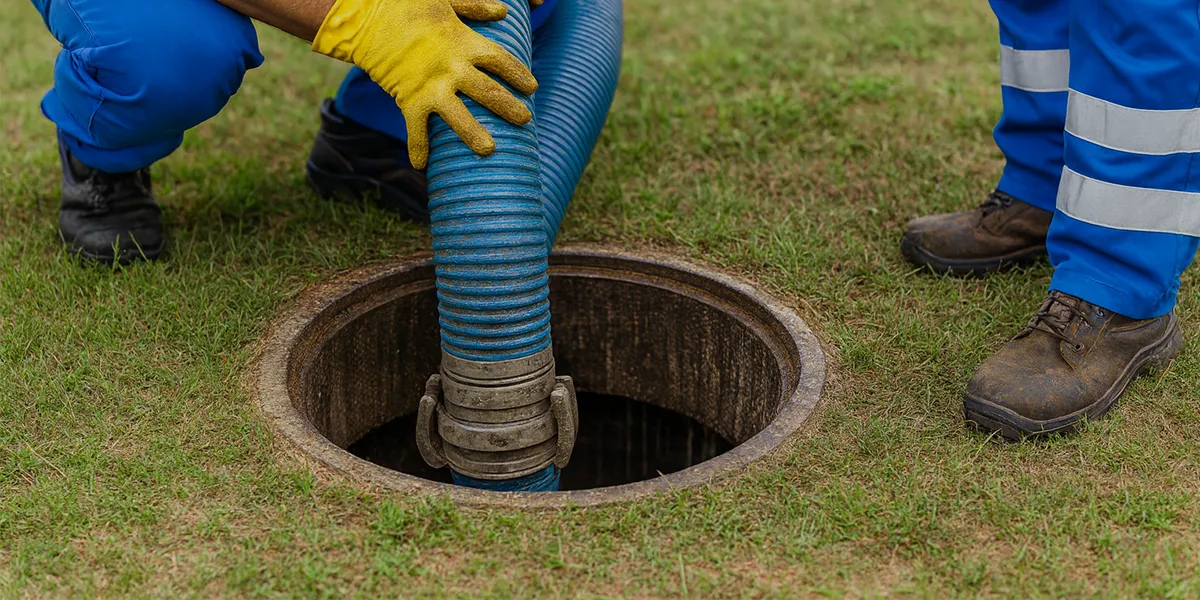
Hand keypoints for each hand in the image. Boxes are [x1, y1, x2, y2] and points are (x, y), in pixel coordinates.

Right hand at [313, 0, 537, 167]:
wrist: (365, 17)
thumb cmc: (404, 4)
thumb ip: (474, 6)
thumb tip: (502, 9)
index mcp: (465, 42)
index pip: (502, 61)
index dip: (518, 74)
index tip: (532, 87)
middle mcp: (453, 68)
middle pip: (489, 92)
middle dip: (509, 108)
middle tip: (525, 120)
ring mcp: (432, 87)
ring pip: (459, 117)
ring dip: (474, 134)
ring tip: (490, 150)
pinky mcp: (409, 100)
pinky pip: (416, 129)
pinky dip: (418, 147)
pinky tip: (420, 165)